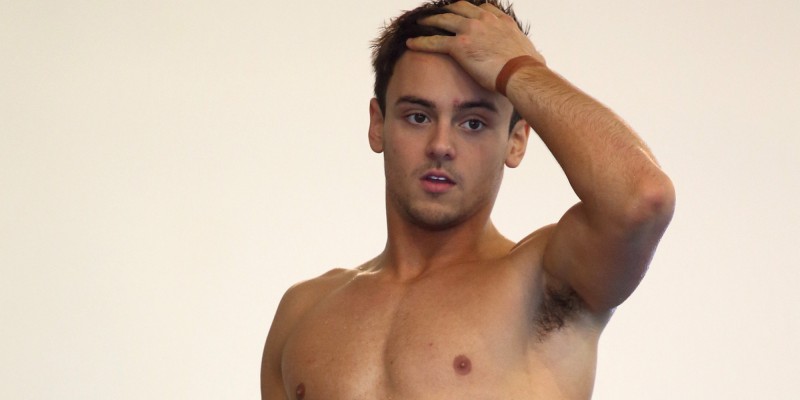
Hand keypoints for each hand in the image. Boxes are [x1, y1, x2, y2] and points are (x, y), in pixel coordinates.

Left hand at [406, 1, 544, 91]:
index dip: (470, 10)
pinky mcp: (459, 45)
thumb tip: (535, 59)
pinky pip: (434, 41)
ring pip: (443, 20)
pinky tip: (411, 43)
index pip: (481, 7)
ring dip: (429, 21)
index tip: (463, 13)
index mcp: (501, 20)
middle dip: (446, 10)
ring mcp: (470, 30)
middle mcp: (484, 19)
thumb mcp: (531, 52)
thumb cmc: (529, 68)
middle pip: (459, 8)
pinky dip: (421, 42)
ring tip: (419, 23)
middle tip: (436, 14)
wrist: (521, 73)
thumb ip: (526, 51)